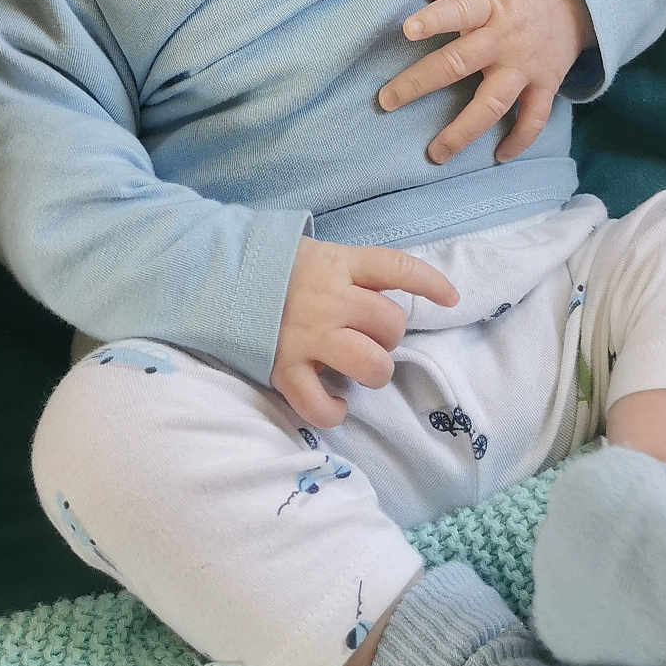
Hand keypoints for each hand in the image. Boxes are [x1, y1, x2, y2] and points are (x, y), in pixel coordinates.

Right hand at [271, 238, 458, 426]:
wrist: (214, 278)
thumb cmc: (273, 268)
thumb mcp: (316, 253)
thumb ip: (350, 272)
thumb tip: (390, 294)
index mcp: (338, 264)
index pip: (396, 266)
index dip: (430, 283)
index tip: (452, 299)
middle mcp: (329, 299)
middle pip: (390, 324)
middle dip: (388, 335)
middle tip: (367, 336)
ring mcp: (308, 335)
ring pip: (371, 364)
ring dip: (373, 372)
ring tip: (358, 370)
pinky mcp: (284, 367)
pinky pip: (319, 403)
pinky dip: (332, 411)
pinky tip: (334, 404)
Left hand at [378, 0, 593, 164]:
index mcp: (490, 5)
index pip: (460, 10)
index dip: (434, 20)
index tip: (407, 30)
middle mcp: (506, 39)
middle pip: (460, 63)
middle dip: (420, 83)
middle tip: (387, 100)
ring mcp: (526, 66)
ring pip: (493, 104)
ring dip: (463, 131)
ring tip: (436, 153)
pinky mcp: (546, 85)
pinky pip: (534, 119)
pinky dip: (519, 140)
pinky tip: (498, 156)